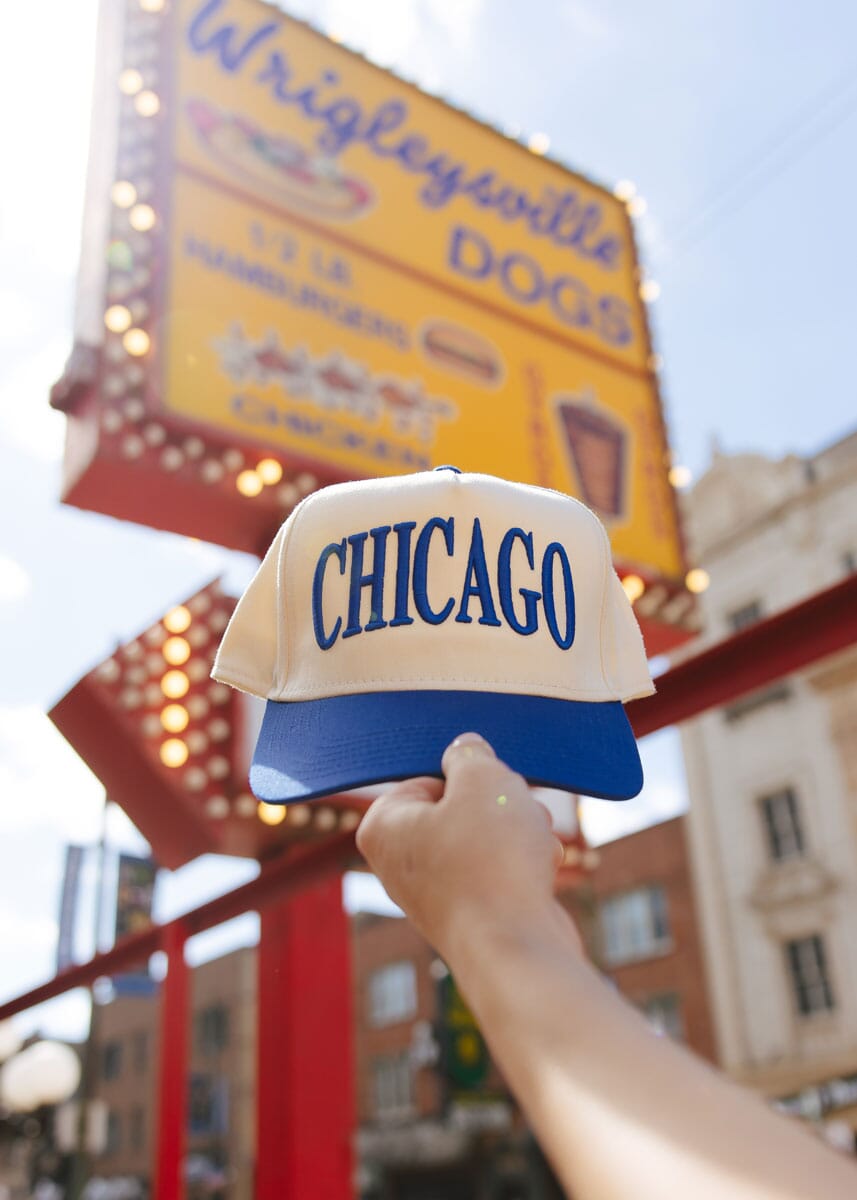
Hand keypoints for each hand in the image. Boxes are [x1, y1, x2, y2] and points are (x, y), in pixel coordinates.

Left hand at [356, 732, 580, 960]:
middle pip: (459, 808)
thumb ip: (471, 756)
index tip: (491, 789)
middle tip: (518, 810)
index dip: (470, 778)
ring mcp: (434, 894)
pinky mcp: (470, 916)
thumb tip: (465, 749)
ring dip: (518, 830)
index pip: (430, 777)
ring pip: (484, 838)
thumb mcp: (483, 781)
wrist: (517, 948)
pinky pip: (498, 872)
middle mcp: (399, 864)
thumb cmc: (491, 861)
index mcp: (383, 827)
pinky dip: (522, 864)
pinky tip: (541, 869)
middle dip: (498, 805)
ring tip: (535, 840)